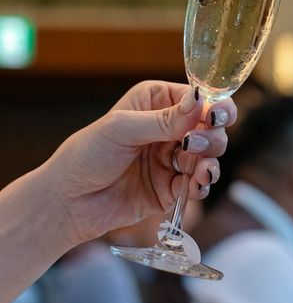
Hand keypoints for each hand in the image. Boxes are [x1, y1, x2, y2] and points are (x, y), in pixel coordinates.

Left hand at [42, 81, 236, 244]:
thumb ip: (164, 119)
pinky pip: (198, 184)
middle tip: (193, 145)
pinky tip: (195, 185)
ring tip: (201, 170)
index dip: (213, 106)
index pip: (198, 99)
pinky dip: (202, 184)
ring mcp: (173, 159)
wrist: (67, 203)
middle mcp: (169, 129)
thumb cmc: (85, 155)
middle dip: (211, 136)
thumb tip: (199, 102)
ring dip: (210, 161)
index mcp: (157, 103)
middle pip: (211, 127)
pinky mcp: (173, 187)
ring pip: (210, 156)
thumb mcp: (121, 129)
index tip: (216, 116)